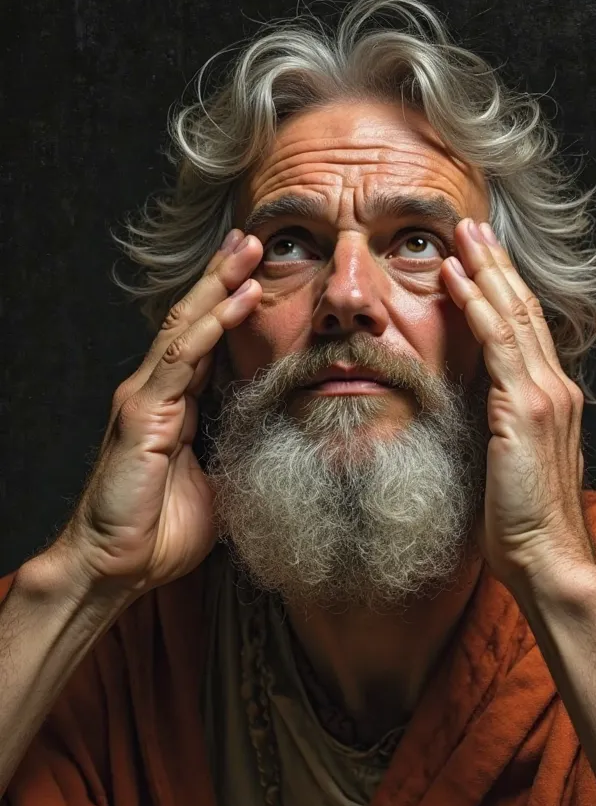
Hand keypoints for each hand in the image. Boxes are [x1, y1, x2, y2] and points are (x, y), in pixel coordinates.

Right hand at [57, 230, 262, 594]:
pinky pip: (181, 359)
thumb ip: (232, 456)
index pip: (204, 343)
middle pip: (193, 321)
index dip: (228, 306)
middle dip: (225, 277)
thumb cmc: (158, 533)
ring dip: (220, 285)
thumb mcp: (213, 487)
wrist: (116, 567)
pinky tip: (237, 298)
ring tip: (249, 248)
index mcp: (175, 407)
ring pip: (186, 327)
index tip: (258, 272)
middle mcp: (157, 393)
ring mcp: (146, 398)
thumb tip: (270, 445)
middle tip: (253, 237)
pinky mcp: (142, 413)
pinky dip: (212, 325)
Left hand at [440, 218, 594, 593]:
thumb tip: (480, 413)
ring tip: (462, 236)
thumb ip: (503, 429)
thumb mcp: (512, 464)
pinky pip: (498, 345)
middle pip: (524, 311)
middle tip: (472, 227)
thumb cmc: (522, 522)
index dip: (505, 291)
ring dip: (486, 272)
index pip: (527, 332)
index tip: (481, 261)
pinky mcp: (525, 410)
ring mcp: (543, 396)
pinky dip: (477, 308)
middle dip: (496, 265)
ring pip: (513, 317)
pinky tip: (457, 281)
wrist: (545, 556)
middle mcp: (555, 388)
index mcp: (552, 400)